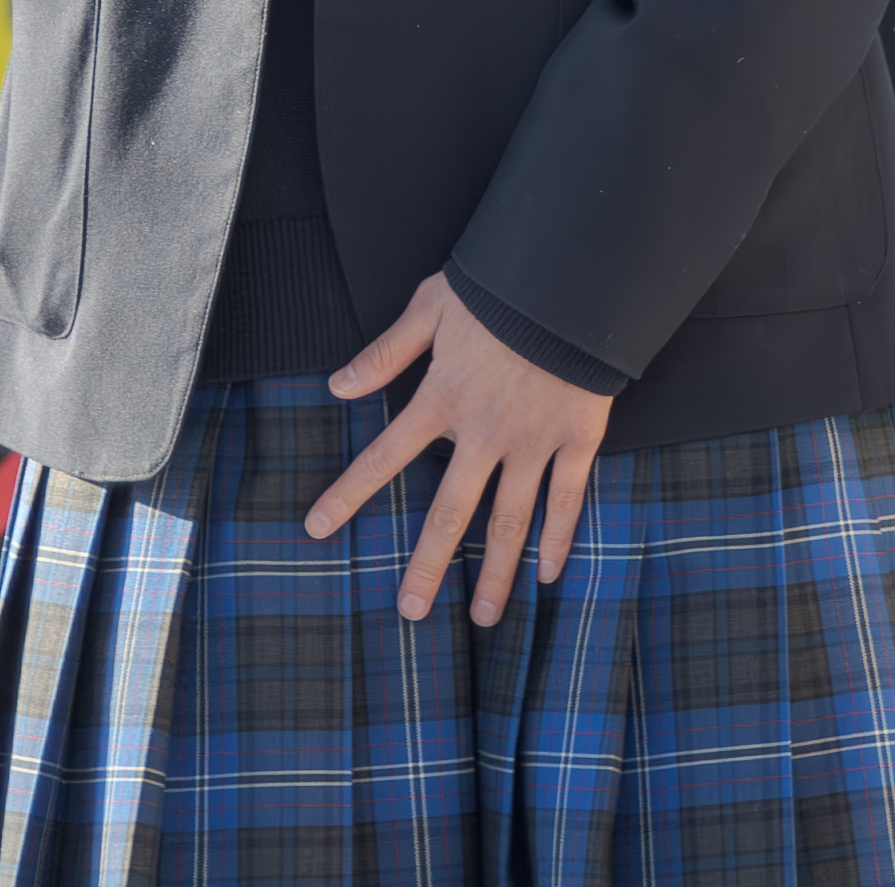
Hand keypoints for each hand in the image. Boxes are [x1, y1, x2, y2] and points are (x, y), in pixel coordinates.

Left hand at [306, 273, 611, 625]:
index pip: (383, 457)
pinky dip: (559, 539)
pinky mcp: (577, 438)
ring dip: (496, 572)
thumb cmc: (498, 288)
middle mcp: (484, 432)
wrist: (571, 278)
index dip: (348, 494)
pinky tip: (548, 575)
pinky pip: (567, 499)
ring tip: (485, 616)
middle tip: (411, 611)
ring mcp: (533, 441)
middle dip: (428, 565)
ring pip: (510, 521)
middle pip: (449, 512)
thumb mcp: (430, 308)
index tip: (317, 527)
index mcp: (441, 399)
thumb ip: (385, 353)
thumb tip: (336, 387)